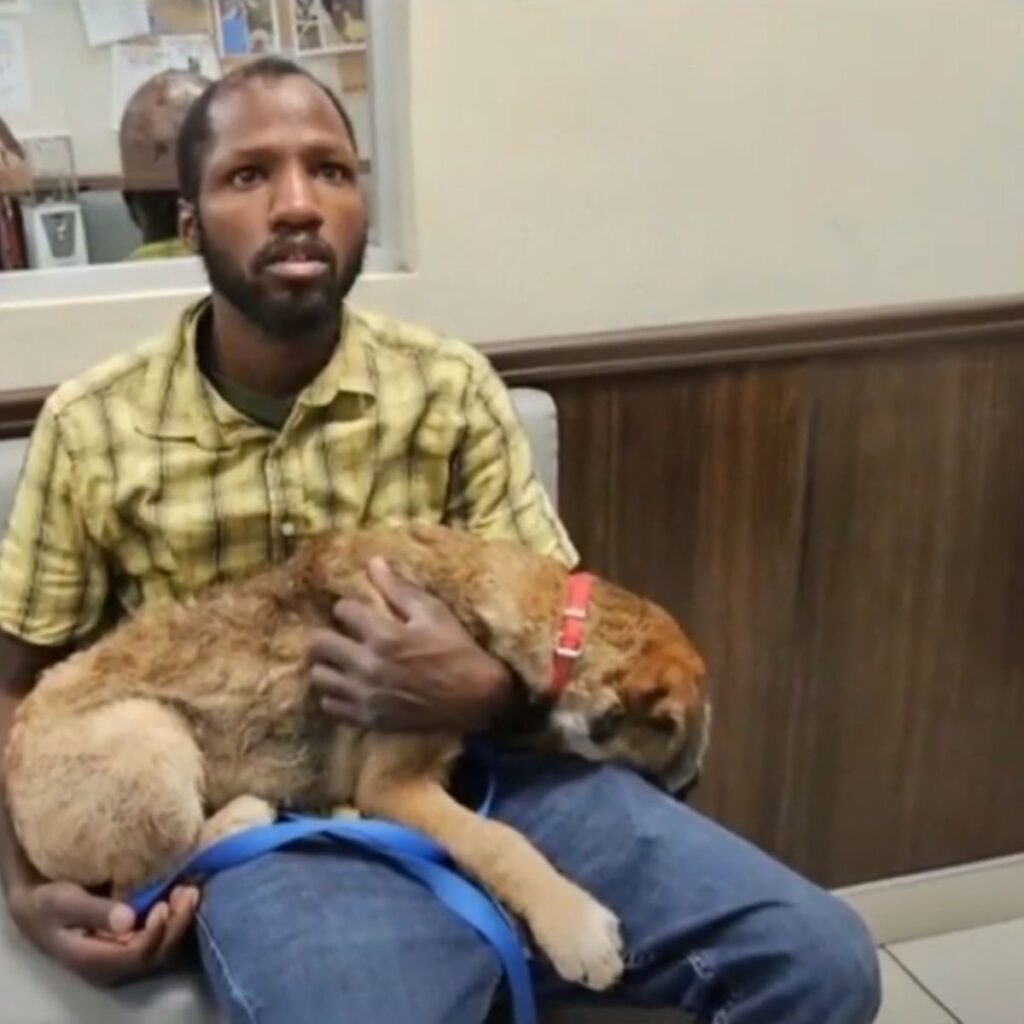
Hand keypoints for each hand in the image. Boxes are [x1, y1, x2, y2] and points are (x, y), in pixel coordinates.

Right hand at [8, 880, 198, 986]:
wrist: (38, 907)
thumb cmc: (48, 903)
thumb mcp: (62, 902)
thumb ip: (94, 911)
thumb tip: (127, 920)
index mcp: (92, 960)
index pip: (135, 956)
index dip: (155, 933)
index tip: (163, 905)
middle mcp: (112, 966)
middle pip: (155, 954)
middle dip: (176, 925)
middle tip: (188, 892)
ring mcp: (122, 956)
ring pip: (162, 947)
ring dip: (180, 920)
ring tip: (189, 890)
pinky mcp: (130, 943)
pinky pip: (159, 937)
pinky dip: (174, 917)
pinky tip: (182, 893)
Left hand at [308, 557, 513, 732]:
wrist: (476, 699)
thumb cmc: (458, 650)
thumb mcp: (434, 612)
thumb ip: (399, 589)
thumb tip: (372, 562)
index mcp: (384, 635)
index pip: (343, 610)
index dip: (350, 607)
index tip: (359, 612)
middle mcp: (368, 666)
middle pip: (319, 644)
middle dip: (328, 634)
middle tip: (342, 635)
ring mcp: (366, 696)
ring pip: (319, 677)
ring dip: (328, 665)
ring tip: (343, 661)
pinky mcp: (368, 719)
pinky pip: (330, 705)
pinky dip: (335, 694)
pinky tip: (351, 686)